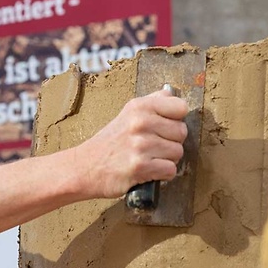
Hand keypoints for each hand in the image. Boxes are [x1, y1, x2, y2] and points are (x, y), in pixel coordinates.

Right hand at [72, 88, 188, 198]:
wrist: (85, 166)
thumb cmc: (109, 142)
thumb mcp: (127, 113)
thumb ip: (152, 102)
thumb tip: (171, 93)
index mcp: (139, 106)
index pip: (181, 107)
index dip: (175, 120)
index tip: (163, 127)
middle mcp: (140, 122)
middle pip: (182, 132)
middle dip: (171, 142)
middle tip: (151, 145)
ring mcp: (140, 145)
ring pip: (178, 153)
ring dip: (166, 159)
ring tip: (147, 157)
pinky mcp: (140, 166)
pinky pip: (170, 170)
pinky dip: (161, 174)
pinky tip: (147, 170)